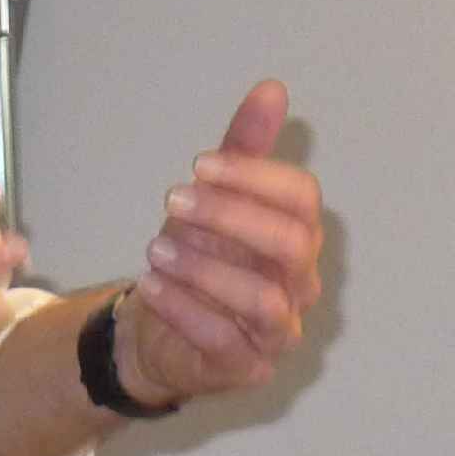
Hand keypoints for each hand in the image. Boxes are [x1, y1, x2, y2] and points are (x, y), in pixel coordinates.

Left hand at [119, 80, 321, 404]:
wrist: (159, 328)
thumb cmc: (198, 256)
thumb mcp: (213, 196)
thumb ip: (244, 148)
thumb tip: (271, 88)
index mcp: (297, 234)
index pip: (301, 198)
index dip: (253, 177)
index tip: (198, 165)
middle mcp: (300, 283)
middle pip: (292, 244)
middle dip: (230, 216)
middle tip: (173, 200)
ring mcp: (279, 330)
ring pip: (265, 300)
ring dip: (204, 268)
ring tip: (156, 248)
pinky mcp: (249, 367)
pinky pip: (226, 342)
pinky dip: (186, 310)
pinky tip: (152, 286)